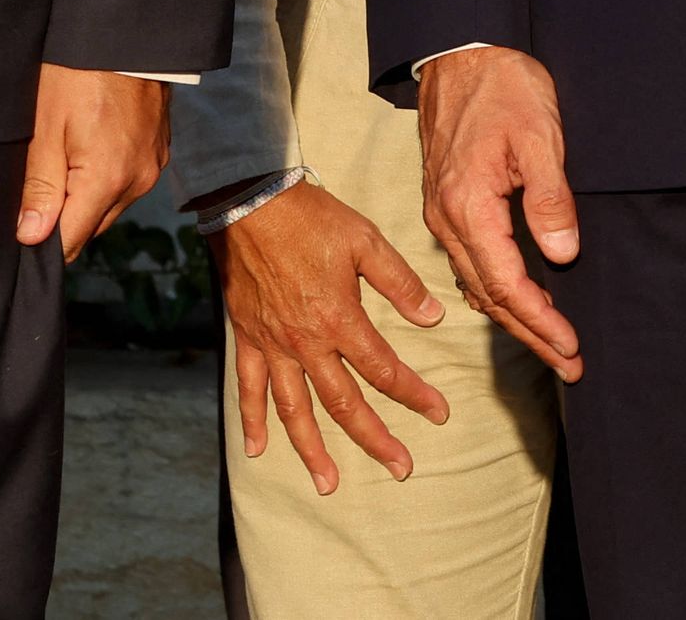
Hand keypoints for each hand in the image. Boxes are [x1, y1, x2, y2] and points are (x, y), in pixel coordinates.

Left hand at [18, 67, 170, 256]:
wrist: (124, 34)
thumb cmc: (77, 74)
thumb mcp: (46, 127)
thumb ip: (40, 186)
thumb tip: (31, 237)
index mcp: (107, 180)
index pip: (70, 242)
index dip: (42, 242)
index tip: (22, 228)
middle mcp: (138, 182)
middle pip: (90, 226)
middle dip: (63, 216)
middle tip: (41, 179)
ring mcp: (153, 167)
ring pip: (109, 206)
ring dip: (86, 196)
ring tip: (67, 155)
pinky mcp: (160, 153)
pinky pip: (127, 183)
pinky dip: (107, 177)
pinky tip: (92, 146)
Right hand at [215, 180, 453, 492]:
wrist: (249, 202)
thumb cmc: (312, 217)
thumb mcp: (366, 241)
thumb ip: (400, 283)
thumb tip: (434, 317)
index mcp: (340, 320)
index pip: (385, 370)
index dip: (414, 395)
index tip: (439, 414)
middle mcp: (307, 343)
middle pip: (344, 404)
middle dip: (374, 439)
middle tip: (400, 469)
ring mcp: (273, 345)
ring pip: (295, 409)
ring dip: (312, 449)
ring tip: (328, 483)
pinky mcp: (247, 338)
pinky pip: (249, 389)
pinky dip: (253, 421)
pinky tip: (258, 450)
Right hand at [416, 47, 583, 381]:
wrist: (461, 50)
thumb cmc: (503, 87)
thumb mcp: (539, 136)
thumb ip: (550, 198)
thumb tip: (561, 254)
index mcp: (467, 206)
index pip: (506, 283)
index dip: (540, 319)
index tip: (570, 346)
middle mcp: (447, 219)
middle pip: (490, 295)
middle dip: (531, 333)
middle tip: (569, 366)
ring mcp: (442, 214)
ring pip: (478, 283)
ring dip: (515, 317)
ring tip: (552, 345)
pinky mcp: (446, 204)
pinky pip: (470, 263)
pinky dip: (496, 290)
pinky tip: (516, 301)